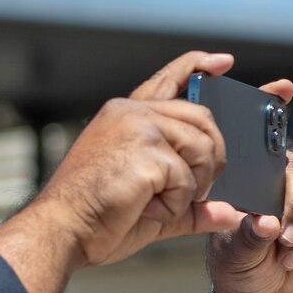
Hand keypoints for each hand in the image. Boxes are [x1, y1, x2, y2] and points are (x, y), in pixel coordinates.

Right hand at [25, 50, 239, 270]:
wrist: (61, 230)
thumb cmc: (95, 217)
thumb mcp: (152, 205)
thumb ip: (192, 204)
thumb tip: (231, 214)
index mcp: (126, 116)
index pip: (168, 80)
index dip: (197, 65)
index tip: (222, 61)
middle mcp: (131, 113)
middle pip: (202, 118)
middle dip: (211, 159)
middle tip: (194, 191)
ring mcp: (138, 128)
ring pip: (202, 148)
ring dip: (191, 187)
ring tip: (157, 203)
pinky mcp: (145, 151)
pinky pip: (186, 179)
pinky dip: (174, 206)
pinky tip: (144, 209)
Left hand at [208, 149, 292, 292]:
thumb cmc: (241, 268)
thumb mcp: (237, 256)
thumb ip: (250, 237)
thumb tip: (266, 222)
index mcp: (250, 182)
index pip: (272, 164)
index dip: (278, 191)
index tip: (274, 223)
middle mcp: (281, 180)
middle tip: (286, 242)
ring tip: (288, 260)